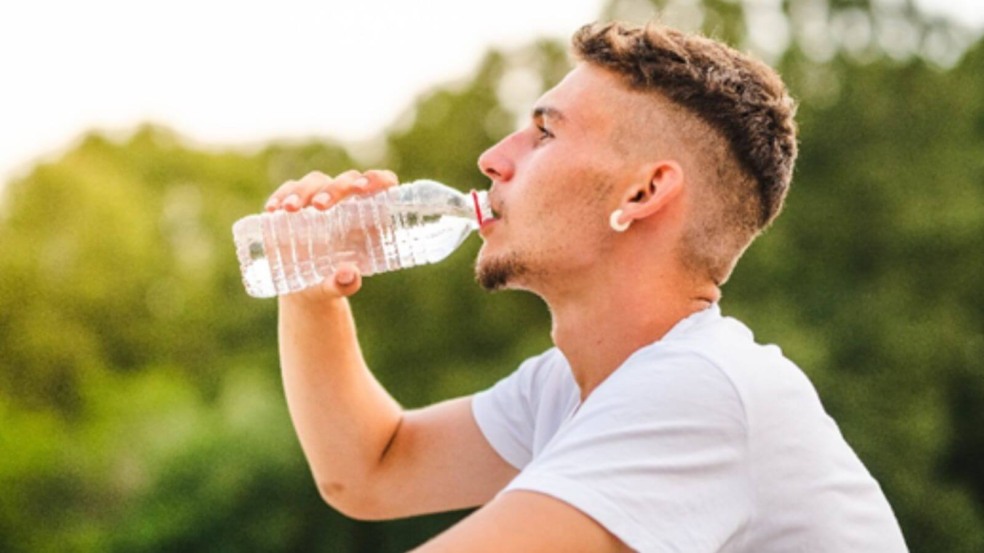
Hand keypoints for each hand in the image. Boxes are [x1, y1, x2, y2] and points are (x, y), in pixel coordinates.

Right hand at [265, 169, 399, 299]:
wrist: (306, 288)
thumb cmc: (332, 282)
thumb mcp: (338, 286)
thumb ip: (345, 283)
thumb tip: (349, 275)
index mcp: (369, 217)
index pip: (382, 184)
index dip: (377, 179)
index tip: (364, 188)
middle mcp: (347, 202)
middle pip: (347, 180)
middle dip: (334, 188)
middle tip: (321, 206)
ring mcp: (321, 199)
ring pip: (317, 181)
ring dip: (304, 191)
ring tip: (290, 209)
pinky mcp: (296, 203)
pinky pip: (289, 189)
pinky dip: (281, 194)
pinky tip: (272, 209)